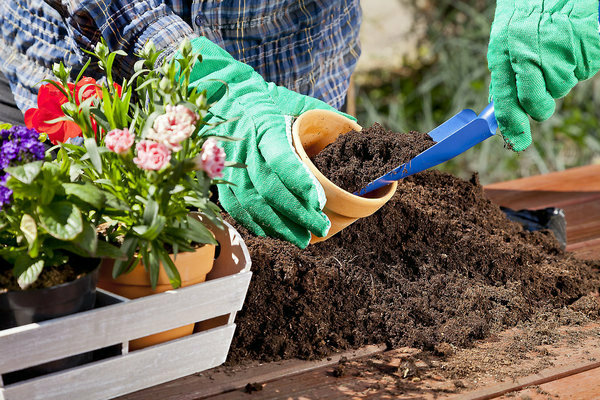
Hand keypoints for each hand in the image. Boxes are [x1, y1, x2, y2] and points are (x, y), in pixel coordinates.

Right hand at [184, 37, 351, 246]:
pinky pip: (236, 207)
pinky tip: (274, 233)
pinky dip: (256, 223)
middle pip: (269, 189)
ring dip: (278, 226)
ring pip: (252, 203)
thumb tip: (356, 128)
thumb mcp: (294, 100)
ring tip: (302, 238)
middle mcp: (245, 148)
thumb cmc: (266, 101)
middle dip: (296, 214)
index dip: (300, 184)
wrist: (223, 97)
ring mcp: (229, 165)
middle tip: (319, 227)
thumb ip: (323, 114)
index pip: (282, 160)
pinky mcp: (220, 178)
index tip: (319, 202)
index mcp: (265, 127)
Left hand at [488, 0, 599, 150]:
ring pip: (560, 90)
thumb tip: (499, 105)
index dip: (513, 126)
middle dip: (539, 105)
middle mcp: (531, 55)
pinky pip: (580, 74)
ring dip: (559, 78)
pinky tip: (570, 46)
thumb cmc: (530, 11)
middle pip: (537, 104)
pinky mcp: (586, 50)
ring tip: (556, 52)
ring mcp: (561, 53)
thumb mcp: (505, 37)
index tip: (517, 142)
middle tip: (542, 90)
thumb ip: (503, 72)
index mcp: (506, 53)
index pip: (506, 102)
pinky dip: (577, 65)